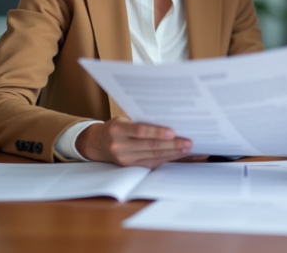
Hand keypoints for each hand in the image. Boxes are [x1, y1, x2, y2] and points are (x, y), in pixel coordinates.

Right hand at [76, 116, 193, 167]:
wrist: (98, 143)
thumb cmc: (116, 127)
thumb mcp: (124, 119)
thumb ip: (141, 121)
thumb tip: (168, 120)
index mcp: (118, 129)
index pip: (140, 131)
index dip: (157, 132)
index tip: (173, 132)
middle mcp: (120, 145)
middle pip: (150, 145)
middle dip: (172, 144)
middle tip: (188, 141)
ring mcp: (124, 158)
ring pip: (153, 156)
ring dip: (172, 152)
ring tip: (186, 148)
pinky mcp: (130, 166)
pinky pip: (151, 163)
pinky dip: (166, 158)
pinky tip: (176, 154)